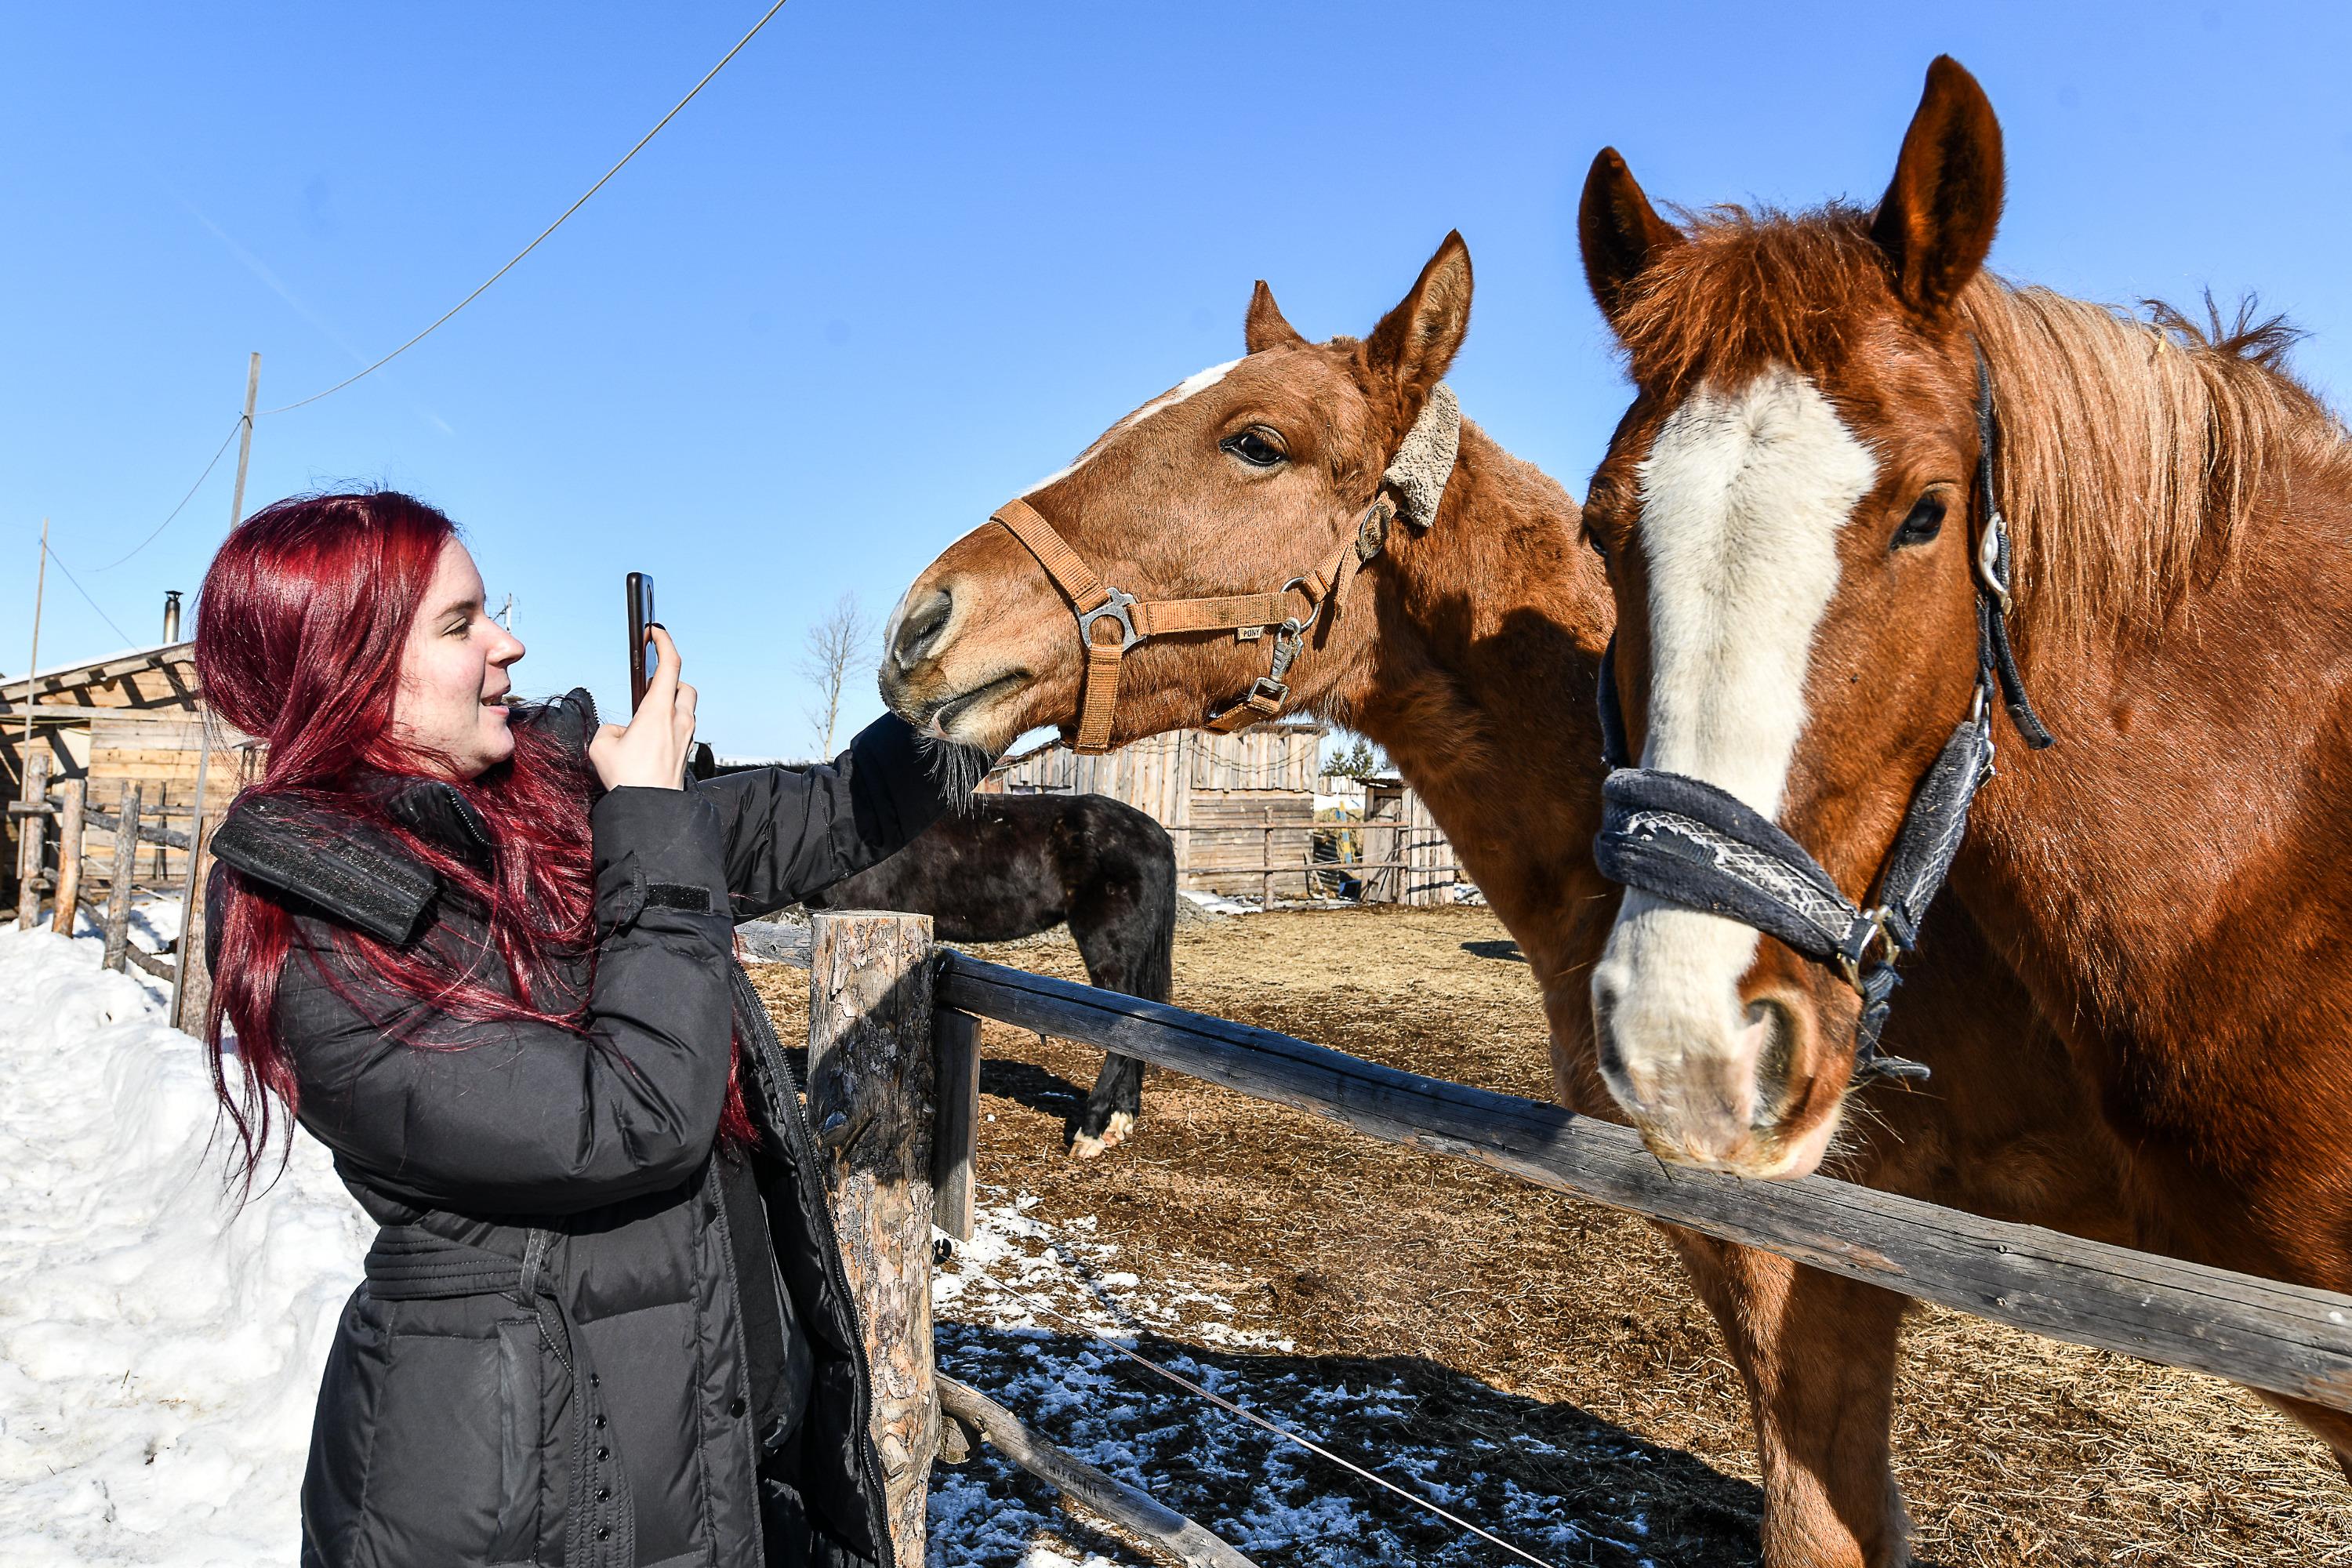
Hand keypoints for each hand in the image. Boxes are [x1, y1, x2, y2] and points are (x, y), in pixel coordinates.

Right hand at [589, 625, 695, 789]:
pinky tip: (652, 737)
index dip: (664, 643)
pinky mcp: (686, 753)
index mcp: (659, 711)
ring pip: (685, 708)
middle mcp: (678, 720)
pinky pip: (682, 728)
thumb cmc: (627, 779)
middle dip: (669, 679)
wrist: (649, 810)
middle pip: (684, 685)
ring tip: (647, 715)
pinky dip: (670, 724)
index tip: (655, 632)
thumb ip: (610, 729)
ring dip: (670, 703)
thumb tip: (622, 732)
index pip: (670, 665)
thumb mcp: (602, 745)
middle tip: (649, 683)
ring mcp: (686, 737)